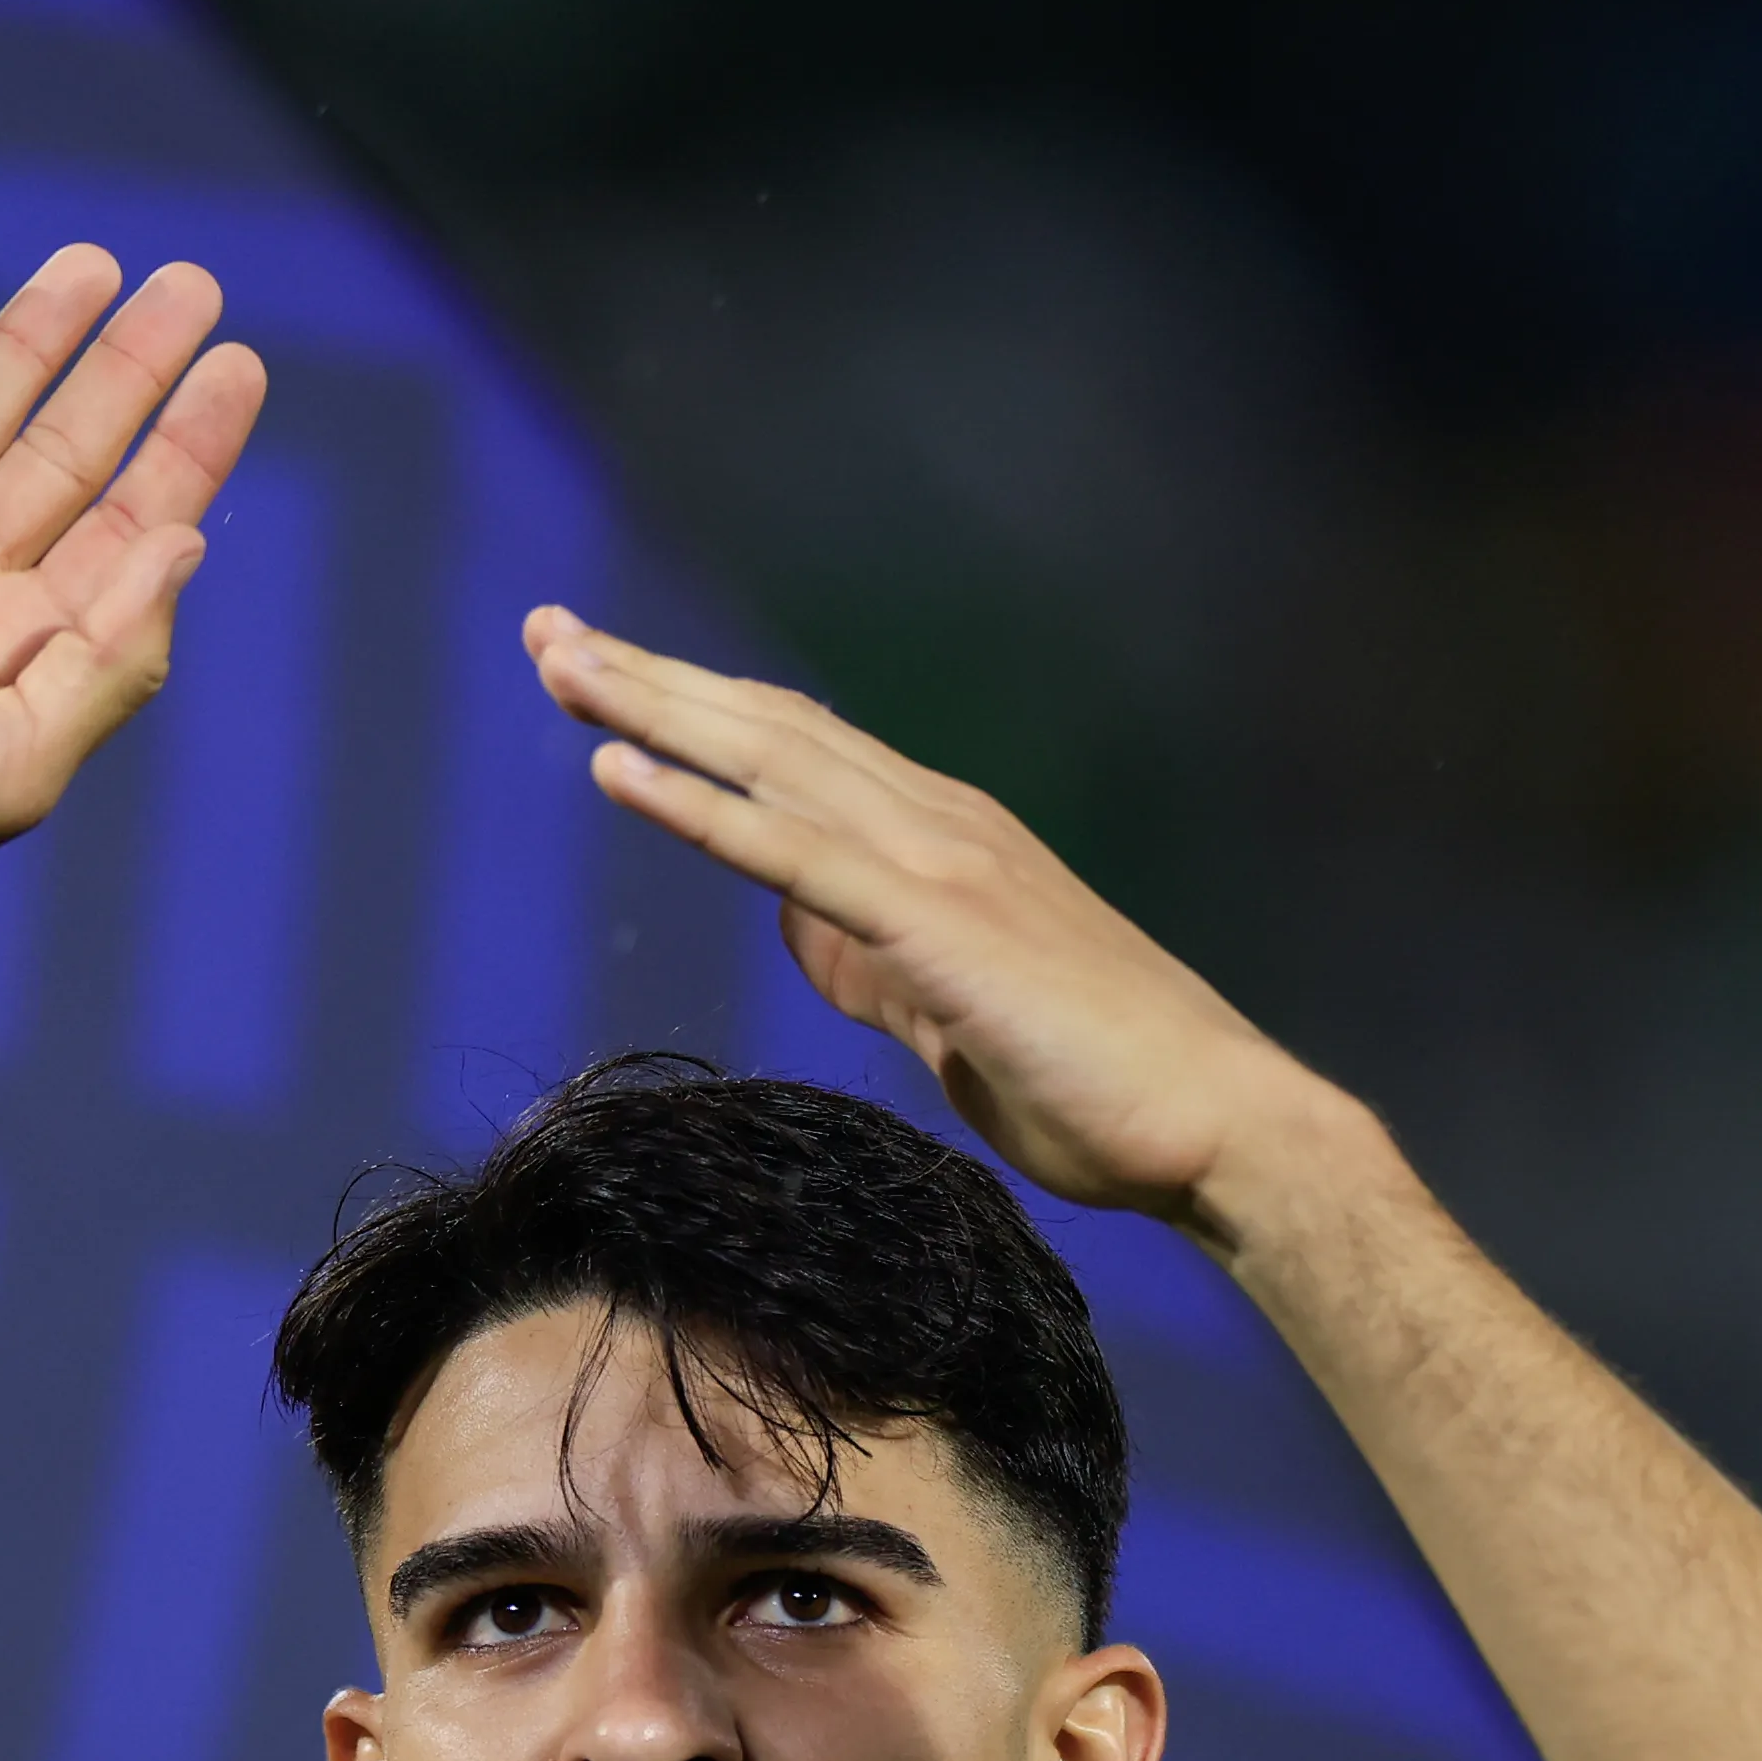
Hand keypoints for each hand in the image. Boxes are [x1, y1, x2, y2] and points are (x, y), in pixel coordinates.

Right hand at [0, 221, 265, 965]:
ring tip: (91, 262)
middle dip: (127, 374)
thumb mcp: (7, 771)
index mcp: (21, 661)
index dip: (185, 451)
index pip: (129, 534)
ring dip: (25, 341)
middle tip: (195, 285)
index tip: (239, 365)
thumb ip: (104, 665)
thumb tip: (187, 542)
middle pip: (64, 461)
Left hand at [523, 611, 1375, 1238]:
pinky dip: (700, 806)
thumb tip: (813, 940)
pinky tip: (618, 768)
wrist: (1213, 1128)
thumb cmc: (1101, 1092)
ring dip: (654, 709)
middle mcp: (941, 824)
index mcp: (949, 842)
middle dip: (653, 679)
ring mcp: (941, 863)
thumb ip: (880, 970)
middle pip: (770, 730)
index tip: (607, 684)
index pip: (801, 755)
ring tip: (561, 666)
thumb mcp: (953, 1023)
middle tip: (547, 632)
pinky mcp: (937, 925)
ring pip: (769, 762)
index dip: (701, 713)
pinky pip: (792, 852)